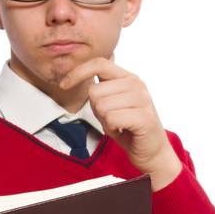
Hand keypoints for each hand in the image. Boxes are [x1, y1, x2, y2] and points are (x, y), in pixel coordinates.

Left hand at [59, 57, 182, 189]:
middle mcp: (137, 84)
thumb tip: (73, 77)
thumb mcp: (109, 104)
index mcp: (127, 77)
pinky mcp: (145, 117)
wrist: (151, 150)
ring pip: (101, 106)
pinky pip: (112, 119)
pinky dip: (112, 128)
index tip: (63, 85)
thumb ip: (98, 91)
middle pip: (94, 91)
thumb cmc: (126, 127)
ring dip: (105, 120)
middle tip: (112, 118)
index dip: (78, 72)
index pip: (99, 63)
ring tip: (119, 124)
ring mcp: (142, 99)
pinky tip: (123, 130)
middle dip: (96, 109)